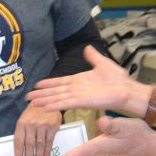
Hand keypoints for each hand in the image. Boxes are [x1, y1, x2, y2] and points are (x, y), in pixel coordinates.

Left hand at [13, 104, 62, 155]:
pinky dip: (47, 152)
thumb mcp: (24, 120)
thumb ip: (22, 133)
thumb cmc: (33, 113)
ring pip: (39, 145)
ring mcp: (42, 125)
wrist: (46, 101)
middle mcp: (31, 124)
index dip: (19, 155)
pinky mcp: (52, 126)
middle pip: (29, 146)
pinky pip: (49, 142)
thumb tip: (20, 151)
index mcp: (21, 123)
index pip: (18, 142)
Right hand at [27, 46, 144, 116]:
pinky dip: (55, 105)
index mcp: (79, 81)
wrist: (128, 90)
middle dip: (41, 94)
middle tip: (28, 97)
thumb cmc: (119, 80)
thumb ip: (93, 57)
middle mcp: (76, 89)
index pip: (60, 82)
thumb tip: (87, 47)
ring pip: (57, 98)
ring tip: (32, 103)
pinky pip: (66, 103)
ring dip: (44, 100)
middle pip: (55, 92)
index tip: (36, 84)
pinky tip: (46, 107)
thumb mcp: (103, 64)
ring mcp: (79, 96)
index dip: (48, 84)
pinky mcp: (83, 102)